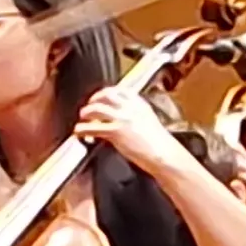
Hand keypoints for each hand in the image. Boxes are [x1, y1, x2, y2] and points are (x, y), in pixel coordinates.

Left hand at [72, 84, 190, 176]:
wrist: (165, 155)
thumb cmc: (159, 143)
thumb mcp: (148, 121)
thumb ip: (135, 115)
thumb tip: (118, 116)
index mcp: (140, 105)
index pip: (120, 90)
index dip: (105, 93)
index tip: (99, 98)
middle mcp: (131, 108)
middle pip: (105, 95)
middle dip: (93, 99)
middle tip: (88, 108)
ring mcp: (123, 119)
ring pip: (96, 109)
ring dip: (85, 113)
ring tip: (82, 120)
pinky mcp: (116, 132)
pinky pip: (92, 128)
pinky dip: (81, 129)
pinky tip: (80, 133)